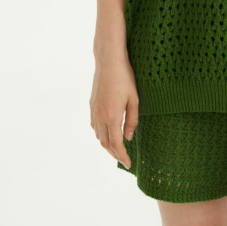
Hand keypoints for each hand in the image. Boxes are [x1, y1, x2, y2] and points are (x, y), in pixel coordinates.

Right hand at [89, 54, 138, 168]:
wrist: (108, 61)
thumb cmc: (125, 78)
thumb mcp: (134, 99)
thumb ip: (132, 121)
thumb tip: (129, 138)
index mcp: (112, 117)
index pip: (116, 145)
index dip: (122, 157)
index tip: (129, 164)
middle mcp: (100, 117)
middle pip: (105, 144)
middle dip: (115, 154)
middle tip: (124, 159)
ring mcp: (94, 111)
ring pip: (99, 136)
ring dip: (107, 145)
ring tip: (117, 148)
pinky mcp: (92, 105)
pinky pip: (95, 126)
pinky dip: (101, 135)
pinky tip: (108, 133)